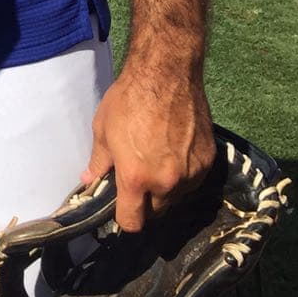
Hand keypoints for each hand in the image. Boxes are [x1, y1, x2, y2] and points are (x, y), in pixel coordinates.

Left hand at [82, 61, 214, 231]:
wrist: (166, 73)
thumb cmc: (128, 99)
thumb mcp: (103, 130)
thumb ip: (99, 162)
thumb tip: (89, 182)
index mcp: (136, 179)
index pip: (132, 222)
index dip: (124, 218)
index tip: (122, 207)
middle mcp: (166, 183)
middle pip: (156, 212)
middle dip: (145, 202)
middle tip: (139, 179)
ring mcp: (191, 174)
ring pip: (176, 197)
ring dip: (166, 189)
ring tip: (158, 162)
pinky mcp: (208, 161)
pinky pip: (193, 181)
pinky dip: (184, 174)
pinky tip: (175, 153)